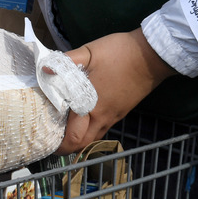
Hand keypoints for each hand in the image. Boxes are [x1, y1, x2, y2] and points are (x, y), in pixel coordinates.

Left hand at [56, 28, 177, 153]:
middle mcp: (102, 116)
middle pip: (82, 145)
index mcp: (91, 105)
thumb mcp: (89, 52)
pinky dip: (89, 132)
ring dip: (77, 140)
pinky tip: (80, 120)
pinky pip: (101, 130)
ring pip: (93, 139)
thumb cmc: (120, 52)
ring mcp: (113, 116)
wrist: (153, 53)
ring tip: (63, 130)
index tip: (44, 139)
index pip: (72, 137)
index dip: (57, 144)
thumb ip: (66, 61)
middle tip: (51, 138)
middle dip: (66, 147)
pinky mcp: (120, 112)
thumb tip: (44, 68)